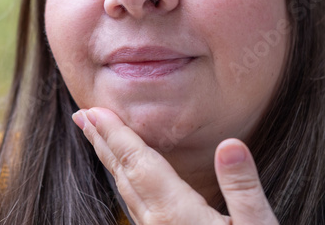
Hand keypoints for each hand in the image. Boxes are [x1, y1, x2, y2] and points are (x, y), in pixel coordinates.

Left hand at [72, 107, 278, 224]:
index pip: (138, 163)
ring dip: (108, 157)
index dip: (115, 134)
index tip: (94, 111)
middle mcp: (157, 223)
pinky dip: (123, 177)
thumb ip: (243, 188)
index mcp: (177, 214)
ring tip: (96, 135)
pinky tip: (124, 172)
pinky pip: (133, 202)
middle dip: (101, 141)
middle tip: (81, 116)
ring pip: (124, 188)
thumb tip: (231, 145)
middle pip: (122, 173)